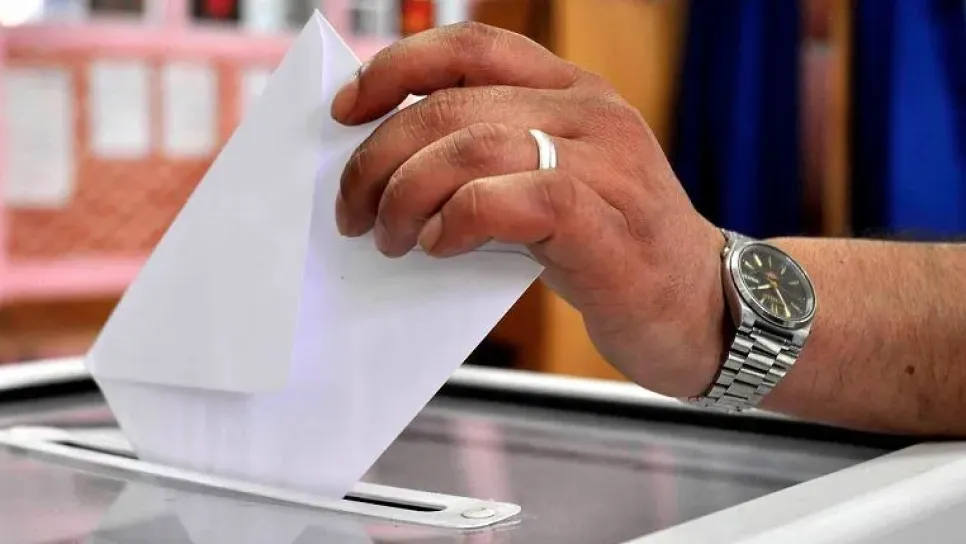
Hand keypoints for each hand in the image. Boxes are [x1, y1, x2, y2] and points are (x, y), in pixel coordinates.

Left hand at [331, 22, 726, 397]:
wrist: (705, 310)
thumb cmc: (614, 250)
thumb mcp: (554, 184)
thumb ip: (492, 160)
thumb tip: (391, 164)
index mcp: (573, 91)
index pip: (470, 46)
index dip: (396, 68)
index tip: (346, 111)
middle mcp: (591, 113)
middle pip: (451, 106)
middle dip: (379, 158)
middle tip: (354, 210)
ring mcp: (605, 163)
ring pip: (473, 148)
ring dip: (408, 194)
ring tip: (391, 237)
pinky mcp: (608, 223)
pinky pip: (513, 200)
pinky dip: (460, 220)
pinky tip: (441, 247)